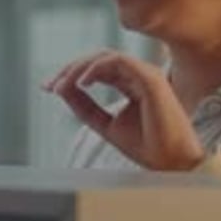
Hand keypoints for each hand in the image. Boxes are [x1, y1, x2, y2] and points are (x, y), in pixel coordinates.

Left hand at [43, 50, 204, 170]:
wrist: (172, 163)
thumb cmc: (148, 146)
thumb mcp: (106, 124)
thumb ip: (85, 107)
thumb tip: (61, 89)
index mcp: (132, 83)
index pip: (98, 70)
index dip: (72, 74)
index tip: (48, 87)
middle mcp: (140, 75)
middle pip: (98, 60)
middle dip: (70, 69)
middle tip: (50, 84)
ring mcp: (146, 74)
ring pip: (106, 57)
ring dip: (79, 68)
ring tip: (62, 85)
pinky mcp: (151, 78)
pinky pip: (118, 62)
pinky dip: (96, 69)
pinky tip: (82, 83)